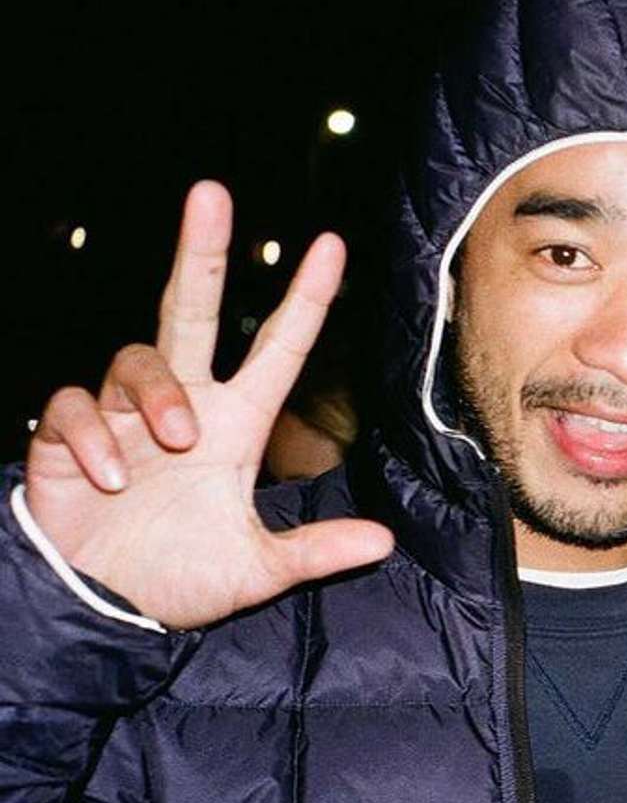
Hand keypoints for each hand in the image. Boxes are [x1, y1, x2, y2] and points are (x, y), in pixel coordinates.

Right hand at [24, 181, 393, 627]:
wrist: (101, 609)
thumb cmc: (178, 581)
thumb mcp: (255, 571)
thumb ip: (313, 552)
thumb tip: (385, 542)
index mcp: (234, 427)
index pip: (278, 349)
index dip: (305, 299)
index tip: (332, 245)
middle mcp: (182, 408)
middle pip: (191, 310)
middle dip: (200, 251)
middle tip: (212, 192)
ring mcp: (123, 417)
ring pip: (137, 358)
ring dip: (156, 394)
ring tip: (172, 443)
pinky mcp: (67, 437)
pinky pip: (73, 406)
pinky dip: (91, 436)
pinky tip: (107, 478)